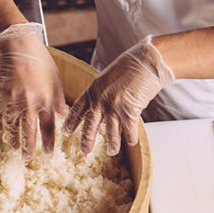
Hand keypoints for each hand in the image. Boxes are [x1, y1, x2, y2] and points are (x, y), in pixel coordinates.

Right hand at [0, 22, 68, 158]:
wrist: (19, 46)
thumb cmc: (42, 62)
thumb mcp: (56, 80)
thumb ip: (60, 100)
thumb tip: (65, 116)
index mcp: (46, 100)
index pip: (48, 127)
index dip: (48, 142)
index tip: (48, 154)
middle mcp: (30, 102)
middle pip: (28, 131)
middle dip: (28, 147)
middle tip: (27, 158)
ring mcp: (13, 100)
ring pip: (11, 126)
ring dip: (12, 139)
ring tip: (14, 148)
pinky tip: (0, 130)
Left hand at [64, 35, 175, 154]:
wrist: (147, 60)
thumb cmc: (132, 63)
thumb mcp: (110, 75)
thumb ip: (105, 90)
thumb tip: (107, 103)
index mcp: (94, 88)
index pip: (78, 108)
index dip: (72, 121)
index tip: (66, 131)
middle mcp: (101, 99)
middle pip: (90, 125)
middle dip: (87, 140)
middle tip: (84, 150)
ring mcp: (114, 106)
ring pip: (111, 132)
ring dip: (112, 144)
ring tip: (111, 152)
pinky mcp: (129, 111)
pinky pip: (129, 130)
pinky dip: (131, 137)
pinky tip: (132, 142)